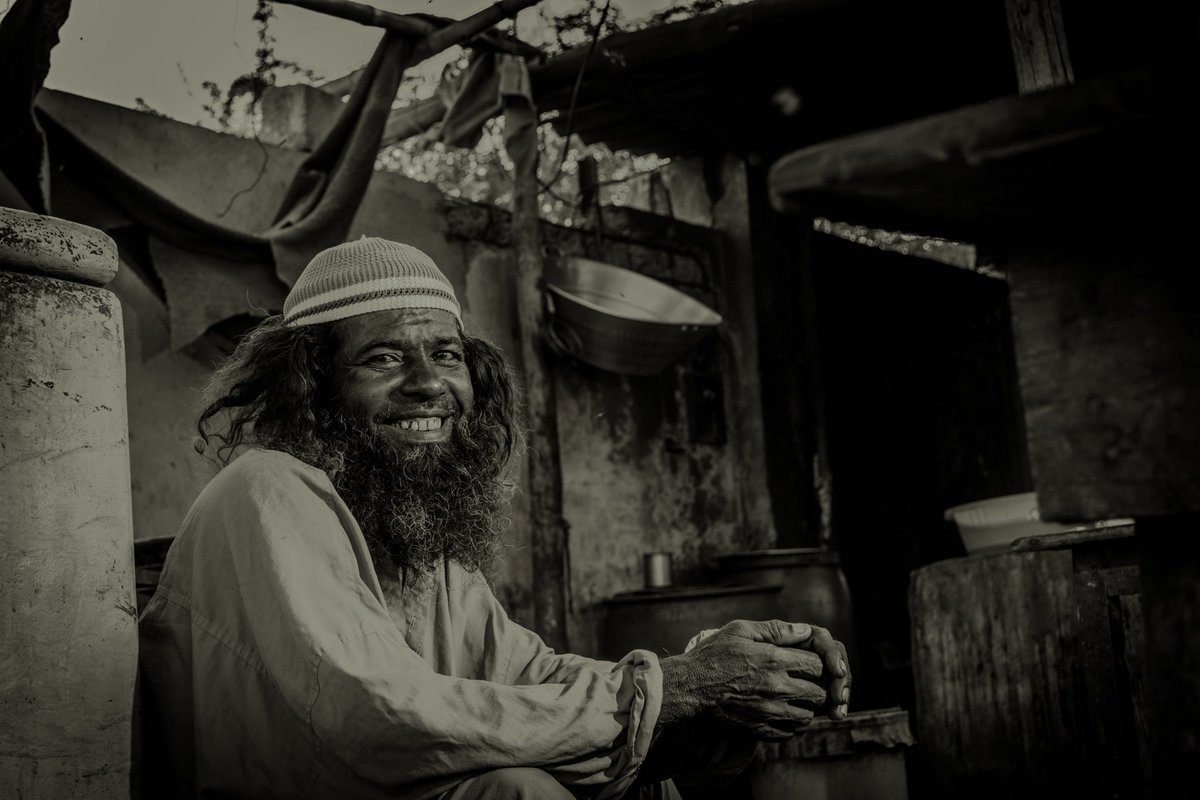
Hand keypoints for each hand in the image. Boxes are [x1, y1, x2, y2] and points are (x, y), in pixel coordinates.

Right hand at [659, 619, 850, 740]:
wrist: (687, 689)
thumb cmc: (711, 656)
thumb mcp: (739, 631)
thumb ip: (775, 629)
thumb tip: (806, 631)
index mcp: (773, 660)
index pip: (818, 665)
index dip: (818, 663)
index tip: (807, 662)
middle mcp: (775, 688)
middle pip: (819, 693)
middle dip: (816, 686)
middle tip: (804, 680)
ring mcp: (768, 713)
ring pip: (807, 716)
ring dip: (805, 706)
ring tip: (793, 696)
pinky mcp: (760, 730)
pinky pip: (791, 732)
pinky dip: (791, 723)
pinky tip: (780, 711)